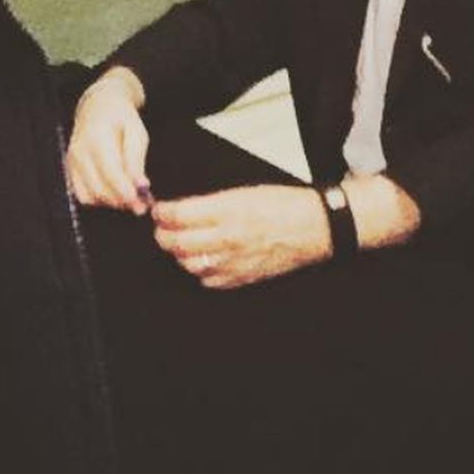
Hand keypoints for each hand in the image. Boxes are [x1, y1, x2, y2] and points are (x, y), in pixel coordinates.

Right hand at [65, 67, 151, 212]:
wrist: (98, 106)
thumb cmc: (121, 118)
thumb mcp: (136, 132)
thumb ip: (136, 160)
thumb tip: (141, 186)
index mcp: (97, 138)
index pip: (110, 173)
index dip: (126, 192)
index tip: (142, 202)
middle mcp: (80, 152)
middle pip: (99, 189)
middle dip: (121, 201)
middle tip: (140, 204)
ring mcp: (72, 162)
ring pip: (90, 196)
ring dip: (111, 201)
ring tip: (128, 195)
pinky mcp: (70, 170)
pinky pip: (82, 196)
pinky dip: (98, 199)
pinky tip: (112, 191)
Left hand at [152, 184, 331, 289]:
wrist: (314, 227)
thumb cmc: (284, 204)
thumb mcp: (244, 191)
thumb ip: (211, 203)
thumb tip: (183, 209)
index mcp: (228, 210)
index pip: (178, 215)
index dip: (162, 213)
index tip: (158, 210)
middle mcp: (227, 238)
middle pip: (177, 243)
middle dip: (162, 235)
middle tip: (161, 229)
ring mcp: (234, 261)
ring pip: (188, 264)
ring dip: (178, 254)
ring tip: (180, 244)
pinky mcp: (242, 277)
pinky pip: (207, 281)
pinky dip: (199, 271)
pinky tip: (202, 260)